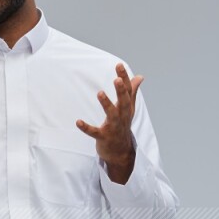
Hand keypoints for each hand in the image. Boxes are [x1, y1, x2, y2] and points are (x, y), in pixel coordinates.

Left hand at [75, 63, 142, 179]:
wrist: (120, 153)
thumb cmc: (122, 127)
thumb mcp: (129, 109)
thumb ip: (132, 92)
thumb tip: (140, 76)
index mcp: (127, 109)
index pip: (128, 92)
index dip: (124, 78)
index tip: (119, 65)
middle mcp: (122, 117)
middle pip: (123, 102)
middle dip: (121, 91)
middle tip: (116, 79)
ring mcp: (113, 128)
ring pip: (111, 116)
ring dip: (106, 105)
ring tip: (99, 93)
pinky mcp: (104, 138)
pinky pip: (94, 132)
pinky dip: (86, 128)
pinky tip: (78, 122)